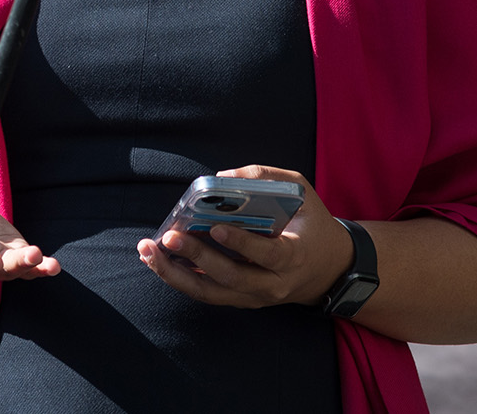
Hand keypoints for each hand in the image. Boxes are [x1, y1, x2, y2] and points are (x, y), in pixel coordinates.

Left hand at [135, 165, 354, 308]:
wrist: (327, 269)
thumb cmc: (311, 224)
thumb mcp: (302, 192)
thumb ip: (267, 178)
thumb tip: (222, 178)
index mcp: (295, 256)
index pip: (268, 255)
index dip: (242, 243)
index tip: (216, 227)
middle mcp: (274, 284)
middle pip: (231, 277)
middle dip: (196, 257)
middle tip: (169, 237)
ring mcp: (256, 297)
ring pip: (211, 293)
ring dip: (176, 274)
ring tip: (148, 252)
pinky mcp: (241, 299)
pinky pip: (206, 293)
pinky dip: (180, 278)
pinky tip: (158, 260)